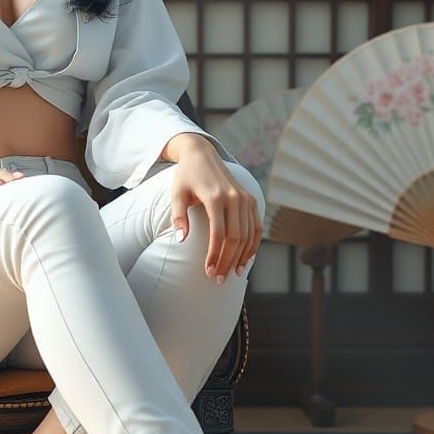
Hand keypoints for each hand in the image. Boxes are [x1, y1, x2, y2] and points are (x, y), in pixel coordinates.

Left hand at [166, 144, 262, 283]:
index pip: (219, 234)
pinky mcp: (251, 199)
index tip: (208, 272)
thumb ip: (179, 217)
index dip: (215, 255)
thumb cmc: (186, 176)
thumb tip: (181, 240)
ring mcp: (245, 198)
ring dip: (241, 257)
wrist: (202, 154)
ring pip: (248, 235)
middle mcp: (234, 197)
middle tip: (218, 279)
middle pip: (236, 238)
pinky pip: (256, 227)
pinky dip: (253, 245)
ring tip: (232, 273)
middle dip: (227, 261)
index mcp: (215, 196)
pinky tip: (245, 260)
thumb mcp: (177, 194)